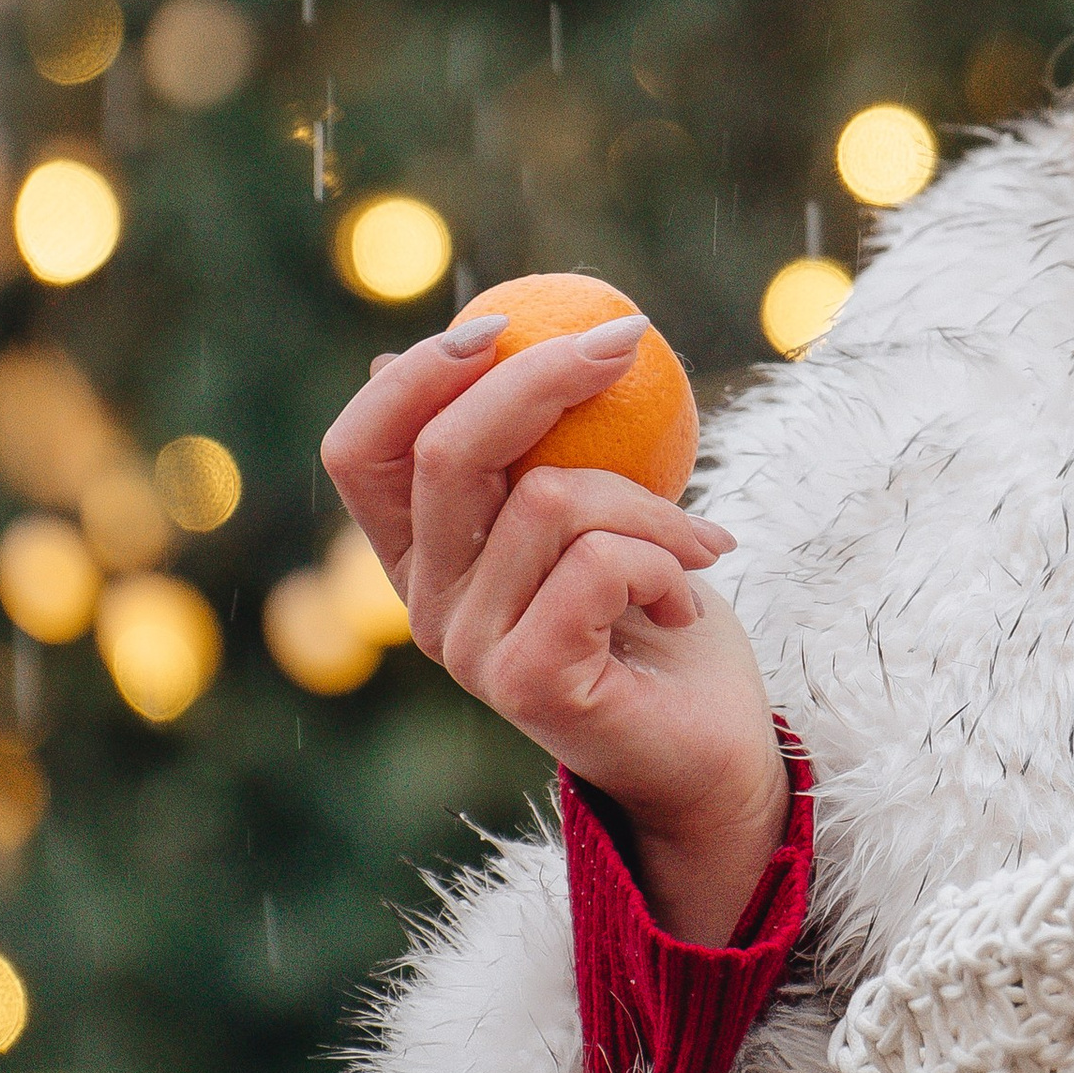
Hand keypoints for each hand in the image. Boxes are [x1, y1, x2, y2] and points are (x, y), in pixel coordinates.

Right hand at [319, 313, 787, 944]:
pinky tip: (688, 598)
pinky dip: (666, 559)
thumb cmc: (655, 614)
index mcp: (421, 559)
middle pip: (447, 452)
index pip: (358, 452)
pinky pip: (599, 565)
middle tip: (629, 344)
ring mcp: (470, 650)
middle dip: (543, 377)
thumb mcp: (592, 509)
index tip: (503, 326)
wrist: (714, 746)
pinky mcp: (529, 682)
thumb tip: (461, 341)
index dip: (413, 377)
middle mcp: (424, 608)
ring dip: (651, 502)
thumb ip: (532, 449)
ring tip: (699, 541)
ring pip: (551, 502)